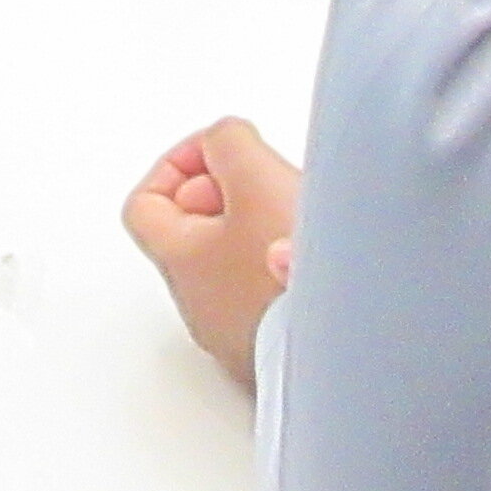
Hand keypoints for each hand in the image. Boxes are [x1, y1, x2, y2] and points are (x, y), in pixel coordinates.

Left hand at [124, 118, 302, 385]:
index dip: (178, 165)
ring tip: (304, 221)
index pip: (145, 203)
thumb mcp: (254, 177)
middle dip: (231, 193)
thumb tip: (224, 141)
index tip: (220, 153)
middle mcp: (199, 305)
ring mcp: (236, 332)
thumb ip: (228, 142)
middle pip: (195, 229)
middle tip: (270, 184)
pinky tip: (321, 259)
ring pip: (236, 262)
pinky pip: (269, 294)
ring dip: (265, 230)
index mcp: (179, 262)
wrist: (346, 343)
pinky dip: (288, 266)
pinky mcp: (275, 348)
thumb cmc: (292, 277)